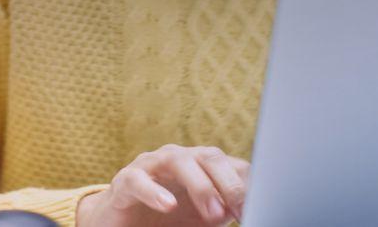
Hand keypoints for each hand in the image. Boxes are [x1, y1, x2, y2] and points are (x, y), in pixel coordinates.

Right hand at [76, 144, 248, 226]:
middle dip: (228, 184)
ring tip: (212, 214)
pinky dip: (154, 191)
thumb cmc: (167, 220)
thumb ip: (224, 210)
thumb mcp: (203, 218)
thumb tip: (252, 210)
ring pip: (178, 160)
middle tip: (238, 211)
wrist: (122, 223)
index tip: (256, 209)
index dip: (247, 186)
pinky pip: (139, 179)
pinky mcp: (125, 181)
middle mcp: (178, 159)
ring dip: (200, 187)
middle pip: (209, 156)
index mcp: (201, 166)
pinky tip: (167, 205)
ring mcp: (150, 165)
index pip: (231, 164)